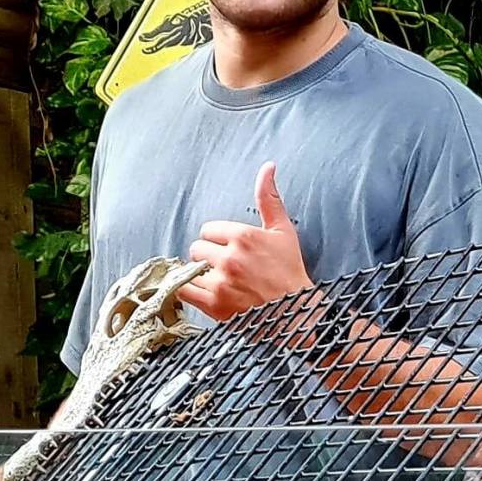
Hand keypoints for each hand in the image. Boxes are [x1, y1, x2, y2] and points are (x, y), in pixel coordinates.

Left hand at [180, 162, 313, 319]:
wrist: (298, 314)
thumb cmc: (291, 271)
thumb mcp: (284, 231)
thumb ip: (269, 199)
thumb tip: (268, 166)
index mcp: (244, 236)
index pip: (208, 230)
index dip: (220, 240)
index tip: (233, 251)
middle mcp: (230, 258)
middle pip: (197, 248)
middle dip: (209, 257)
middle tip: (227, 267)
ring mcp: (221, 282)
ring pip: (191, 269)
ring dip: (202, 275)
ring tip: (222, 282)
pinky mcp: (214, 304)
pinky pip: (184, 290)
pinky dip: (190, 290)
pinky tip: (206, 292)